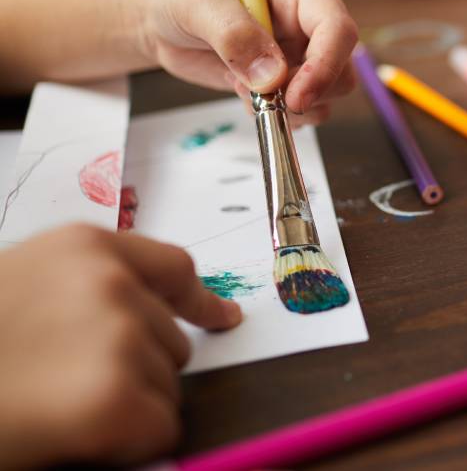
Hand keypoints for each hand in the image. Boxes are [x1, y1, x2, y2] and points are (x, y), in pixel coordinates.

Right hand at [0, 225, 241, 468]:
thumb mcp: (19, 288)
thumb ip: (82, 292)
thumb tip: (157, 318)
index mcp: (83, 247)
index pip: (175, 269)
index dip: (198, 302)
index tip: (222, 318)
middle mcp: (111, 284)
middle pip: (171, 340)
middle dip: (137, 368)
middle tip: (64, 385)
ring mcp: (119, 338)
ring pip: (169, 387)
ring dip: (131, 405)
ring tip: (55, 407)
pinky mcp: (118, 399)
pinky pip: (161, 428)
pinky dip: (130, 443)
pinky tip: (74, 436)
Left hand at [134, 0, 358, 119]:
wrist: (154, 14)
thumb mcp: (198, 1)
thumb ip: (235, 34)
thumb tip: (272, 77)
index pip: (337, 28)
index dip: (325, 65)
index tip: (297, 96)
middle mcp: (308, 22)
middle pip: (342, 67)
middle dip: (311, 92)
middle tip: (269, 100)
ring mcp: (297, 53)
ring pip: (327, 94)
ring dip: (294, 108)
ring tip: (246, 92)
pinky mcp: (283, 80)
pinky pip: (301, 110)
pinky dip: (277, 115)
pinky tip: (243, 96)